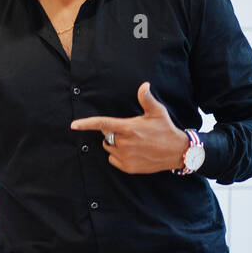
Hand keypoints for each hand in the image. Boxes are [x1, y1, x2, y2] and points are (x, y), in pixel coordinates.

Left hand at [70, 81, 189, 173]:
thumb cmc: (166, 129)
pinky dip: (118, 156)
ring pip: (108, 148)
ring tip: (132, 142)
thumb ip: (147, 99)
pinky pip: (113, 160)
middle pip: (106, 135)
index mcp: (128, 128)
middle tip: (129, 131)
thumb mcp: (158, 112)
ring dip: (115, 144)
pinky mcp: (128, 167)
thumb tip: (144, 85)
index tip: (73, 125)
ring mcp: (126, 156)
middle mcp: (125, 143)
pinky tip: (132, 152)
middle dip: (112, 132)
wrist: (177, 152)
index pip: (102, 124)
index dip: (86, 124)